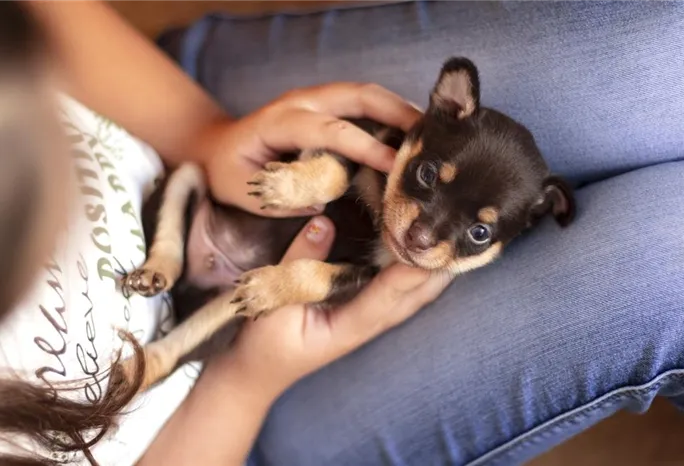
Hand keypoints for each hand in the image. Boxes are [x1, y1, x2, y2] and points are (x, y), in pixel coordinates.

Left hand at [191, 83, 421, 215]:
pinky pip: (363, 103)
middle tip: (434, 138)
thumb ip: (281, 198)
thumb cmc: (228, 172)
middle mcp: (302, 101)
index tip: (396, 166)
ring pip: (367, 94)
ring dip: (400, 109)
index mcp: (281, 122)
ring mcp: (315, 98)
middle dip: (399, 113)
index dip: (367, 146)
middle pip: (361, 96)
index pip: (333, 130)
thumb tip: (324, 201)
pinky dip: (390, 113)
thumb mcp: (243, 191)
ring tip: (432, 135)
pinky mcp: (324, 105)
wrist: (217, 147)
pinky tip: (411, 135)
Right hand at [209, 215, 452, 401]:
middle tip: (457, 228)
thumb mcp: (271, 303)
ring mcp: (370, 323)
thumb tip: (323, 223)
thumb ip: (297, 264)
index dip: (412, 268)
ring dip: (436, 270)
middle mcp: (367, 326)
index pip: (389, 295)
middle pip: (415, 296)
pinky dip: (419, 273)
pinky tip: (428, 253)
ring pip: (415, 297)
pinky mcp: (365, 315)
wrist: (255, 376)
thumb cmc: (262, 343)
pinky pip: (402, 294)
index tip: (432, 241)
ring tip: (454, 236)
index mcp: (347, 327)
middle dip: (437, 266)